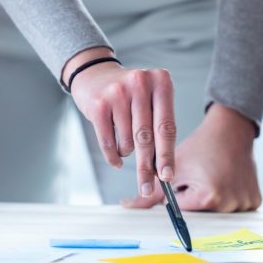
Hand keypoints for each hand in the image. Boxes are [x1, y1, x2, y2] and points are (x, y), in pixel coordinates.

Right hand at [64, 47, 175, 198]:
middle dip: (147, 168)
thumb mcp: (150, 101)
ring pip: (127, 142)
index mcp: (161, 82)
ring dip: (128, 153)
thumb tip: (162, 168)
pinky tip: (116, 159)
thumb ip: (159, 128)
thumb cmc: (130, 94)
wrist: (95, 74)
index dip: (167, 155)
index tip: (167, 177)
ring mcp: (118, 93)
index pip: (166, 127)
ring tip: (126, 146)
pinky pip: (108, 142)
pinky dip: (113, 156)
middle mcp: (141, 83)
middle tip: (147, 187)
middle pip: (146, 138)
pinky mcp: (99, 105)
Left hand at [122, 103, 260, 211]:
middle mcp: (230, 205)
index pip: (181, 212)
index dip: (178, 196)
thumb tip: (128, 205)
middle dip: (193, 201)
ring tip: (213, 177)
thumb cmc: (201, 146)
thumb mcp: (174, 166)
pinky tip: (225, 180)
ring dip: (210, 199)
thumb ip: (150, 192)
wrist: (231, 130)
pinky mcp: (255, 201)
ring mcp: (245, 204)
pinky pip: (234, 208)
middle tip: (199, 178)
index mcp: (208, 197)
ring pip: (217, 213)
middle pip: (200, 216)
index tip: (184, 183)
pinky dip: (227, 198)